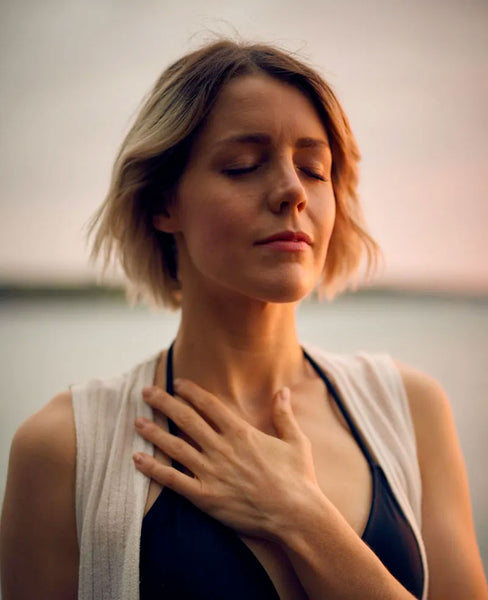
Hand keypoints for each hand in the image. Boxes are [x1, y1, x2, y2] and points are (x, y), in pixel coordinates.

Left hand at [133, 380, 319, 539]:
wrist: (296, 515)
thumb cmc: (298, 478)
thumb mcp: (296, 441)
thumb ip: (284, 414)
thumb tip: (283, 390)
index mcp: (241, 433)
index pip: (209, 405)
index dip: (190, 392)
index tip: (176, 383)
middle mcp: (222, 448)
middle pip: (186, 419)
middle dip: (164, 403)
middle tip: (147, 392)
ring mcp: (211, 472)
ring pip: (175, 447)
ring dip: (154, 432)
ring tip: (137, 421)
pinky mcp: (205, 496)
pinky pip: (173, 480)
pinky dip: (154, 469)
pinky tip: (137, 459)